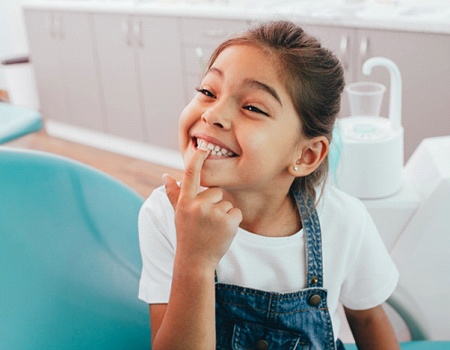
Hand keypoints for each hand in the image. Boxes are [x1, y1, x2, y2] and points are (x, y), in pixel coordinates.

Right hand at [164, 149, 242, 269]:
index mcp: (185, 201)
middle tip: (206, 222)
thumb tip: (166, 175)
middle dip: (215, 204)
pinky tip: (222, 232)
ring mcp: (213, 214)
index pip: (190, 175)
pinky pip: (236, 212)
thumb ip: (174, 194)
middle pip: (216, 191)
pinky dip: (233, 222)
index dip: (197, 159)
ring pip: (227, 203)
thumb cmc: (187, 234)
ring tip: (213, 229)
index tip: (203, 147)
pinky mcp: (228, 222)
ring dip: (224, 214)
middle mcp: (198, 205)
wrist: (195, 261)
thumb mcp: (178, 214)